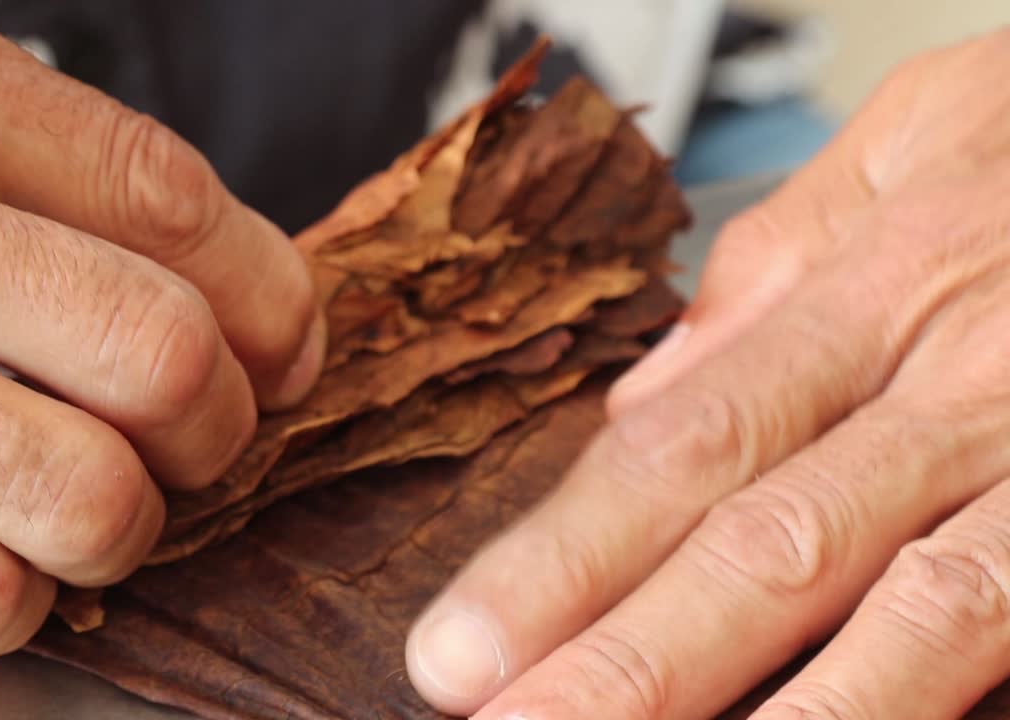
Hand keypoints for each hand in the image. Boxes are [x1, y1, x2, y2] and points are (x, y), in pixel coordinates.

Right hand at [0, 0, 322, 659]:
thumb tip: (210, 277)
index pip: (169, 200)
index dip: (268, 294)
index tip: (284, 344)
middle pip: (157, 354)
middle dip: (220, 425)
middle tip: (199, 439)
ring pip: (86, 496)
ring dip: (127, 524)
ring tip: (100, 506)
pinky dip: (11, 600)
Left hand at [408, 29, 1009, 718]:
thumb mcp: (921, 140)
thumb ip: (779, 262)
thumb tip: (651, 390)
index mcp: (884, 289)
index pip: (685, 445)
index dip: (565, 557)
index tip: (462, 644)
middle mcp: (969, 389)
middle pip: (768, 548)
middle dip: (628, 663)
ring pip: (910, 620)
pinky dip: (929, 706)